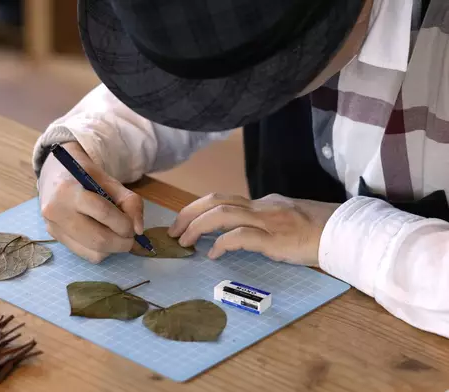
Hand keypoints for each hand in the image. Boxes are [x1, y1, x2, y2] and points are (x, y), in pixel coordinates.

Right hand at [38, 142, 142, 263]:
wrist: (54, 174)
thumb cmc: (85, 176)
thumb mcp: (110, 182)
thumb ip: (130, 202)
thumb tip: (138, 230)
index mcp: (68, 190)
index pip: (103, 212)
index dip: (124, 224)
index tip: (134, 227)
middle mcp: (56, 211)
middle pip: (98, 239)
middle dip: (122, 242)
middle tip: (131, 237)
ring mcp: (53, 227)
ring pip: (93, 252)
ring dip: (113, 249)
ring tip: (117, 236)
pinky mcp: (55, 238)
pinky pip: (85, 254)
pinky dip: (101, 251)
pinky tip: (103, 237)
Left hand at [168, 193, 340, 265]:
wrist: (345, 232)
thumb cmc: (317, 228)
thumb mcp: (286, 217)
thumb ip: (263, 219)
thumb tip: (240, 229)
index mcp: (262, 203)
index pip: (222, 199)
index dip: (197, 209)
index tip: (182, 222)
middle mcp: (261, 207)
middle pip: (215, 201)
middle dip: (189, 213)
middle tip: (173, 230)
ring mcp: (267, 221)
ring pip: (223, 214)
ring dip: (198, 226)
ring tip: (184, 241)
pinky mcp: (275, 238)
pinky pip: (241, 236)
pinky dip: (222, 243)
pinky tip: (213, 253)